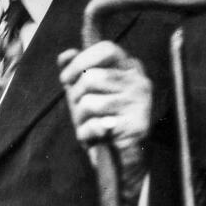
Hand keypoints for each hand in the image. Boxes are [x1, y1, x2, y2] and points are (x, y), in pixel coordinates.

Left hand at [58, 42, 152, 200]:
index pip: (106, 48)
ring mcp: (140, 103)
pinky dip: (87, 133)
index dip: (80, 61)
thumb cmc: (101, 118)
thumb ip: (77, 69)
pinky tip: (95, 136)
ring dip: (80, 118)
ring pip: (90, 102)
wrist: (121, 157)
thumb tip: (65, 55)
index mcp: (130, 67)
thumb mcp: (86, 91)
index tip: (66, 79)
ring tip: (89, 124)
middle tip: (79, 110)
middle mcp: (139, 81)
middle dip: (75, 97)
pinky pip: (96, 124)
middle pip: (91, 77)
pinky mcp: (137, 126)